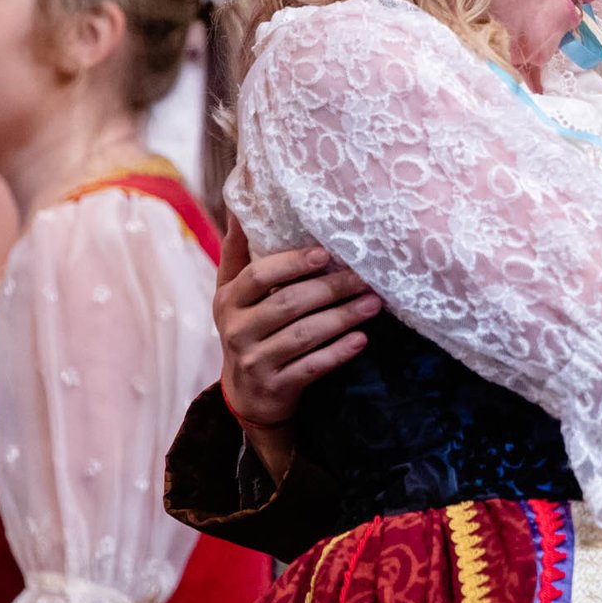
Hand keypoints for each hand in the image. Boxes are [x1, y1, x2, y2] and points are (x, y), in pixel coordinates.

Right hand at [214, 218, 379, 429]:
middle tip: (366, 278)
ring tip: (373, 304)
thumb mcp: (233, 294)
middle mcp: (236, 330)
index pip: (258, 275)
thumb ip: (238, 253)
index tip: (325, 253)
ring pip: (304, 335)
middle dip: (331, 288)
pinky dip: (338, 353)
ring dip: (342, 317)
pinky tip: (361, 340)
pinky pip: (312, 367)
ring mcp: (255, 361)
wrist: (246, 396)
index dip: (292, 263)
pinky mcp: (277, 387)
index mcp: (228, 301)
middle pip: (288, 303)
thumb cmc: (247, 330)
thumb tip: (240, 206)